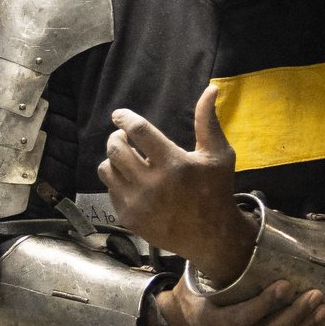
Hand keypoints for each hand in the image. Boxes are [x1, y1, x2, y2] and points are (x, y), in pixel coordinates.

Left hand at [97, 83, 256, 284]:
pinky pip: (109, 190)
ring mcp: (138, 203)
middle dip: (116, 137)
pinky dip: (116, 181)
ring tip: (126, 158)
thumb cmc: (216, 190)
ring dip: (113, 159)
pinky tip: (131, 180)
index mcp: (174, 164)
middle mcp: (152, 184)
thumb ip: (207, 122)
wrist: (212, 237)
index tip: (119, 115)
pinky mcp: (128, 218)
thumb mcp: (217, 155)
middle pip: (116, 148)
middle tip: (123, 137)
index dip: (124, 119)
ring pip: (107, 169)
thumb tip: (211, 88)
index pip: (138, 131)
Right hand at [159, 276, 324, 325]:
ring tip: (322, 309)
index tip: (287, 284)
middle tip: (315, 295)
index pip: (243, 316)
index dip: (267, 303)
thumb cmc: (194, 296)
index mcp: (210, 323)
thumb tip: (244, 236)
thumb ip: (218, 268)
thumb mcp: (196, 282)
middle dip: (295, 314)